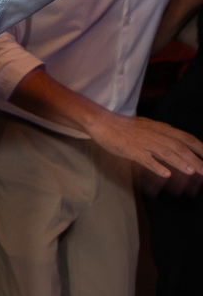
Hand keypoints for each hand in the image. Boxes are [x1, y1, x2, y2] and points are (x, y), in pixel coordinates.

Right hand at [85, 111, 202, 179]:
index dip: (199, 148)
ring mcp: (143, 141)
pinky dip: (156, 166)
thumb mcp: (147, 126)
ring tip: (192, 171)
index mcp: (160, 128)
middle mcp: (155, 133)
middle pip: (179, 146)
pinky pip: (145, 159)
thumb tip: (177, 142)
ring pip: (166, 152)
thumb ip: (162, 134)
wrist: (101, 122)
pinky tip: (166, 174)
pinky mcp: (130, 149)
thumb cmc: (123, 126)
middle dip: (195, 158)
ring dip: (180, 162)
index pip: (186, 137)